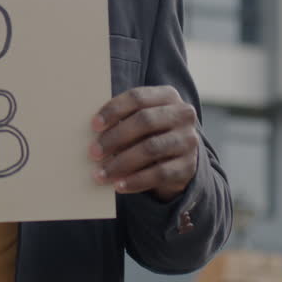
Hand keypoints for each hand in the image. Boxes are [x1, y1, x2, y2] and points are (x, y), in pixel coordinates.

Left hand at [90, 85, 198, 200]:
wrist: (178, 159)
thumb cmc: (148, 133)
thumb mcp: (139, 120)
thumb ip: (122, 119)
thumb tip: (92, 131)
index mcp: (168, 96)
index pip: (138, 97)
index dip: (114, 110)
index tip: (94, 125)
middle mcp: (183, 114)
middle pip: (145, 121)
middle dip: (115, 137)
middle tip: (93, 152)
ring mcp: (188, 140)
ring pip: (151, 148)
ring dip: (121, 163)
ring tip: (100, 174)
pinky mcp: (189, 166)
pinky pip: (160, 174)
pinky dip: (136, 181)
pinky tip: (118, 186)